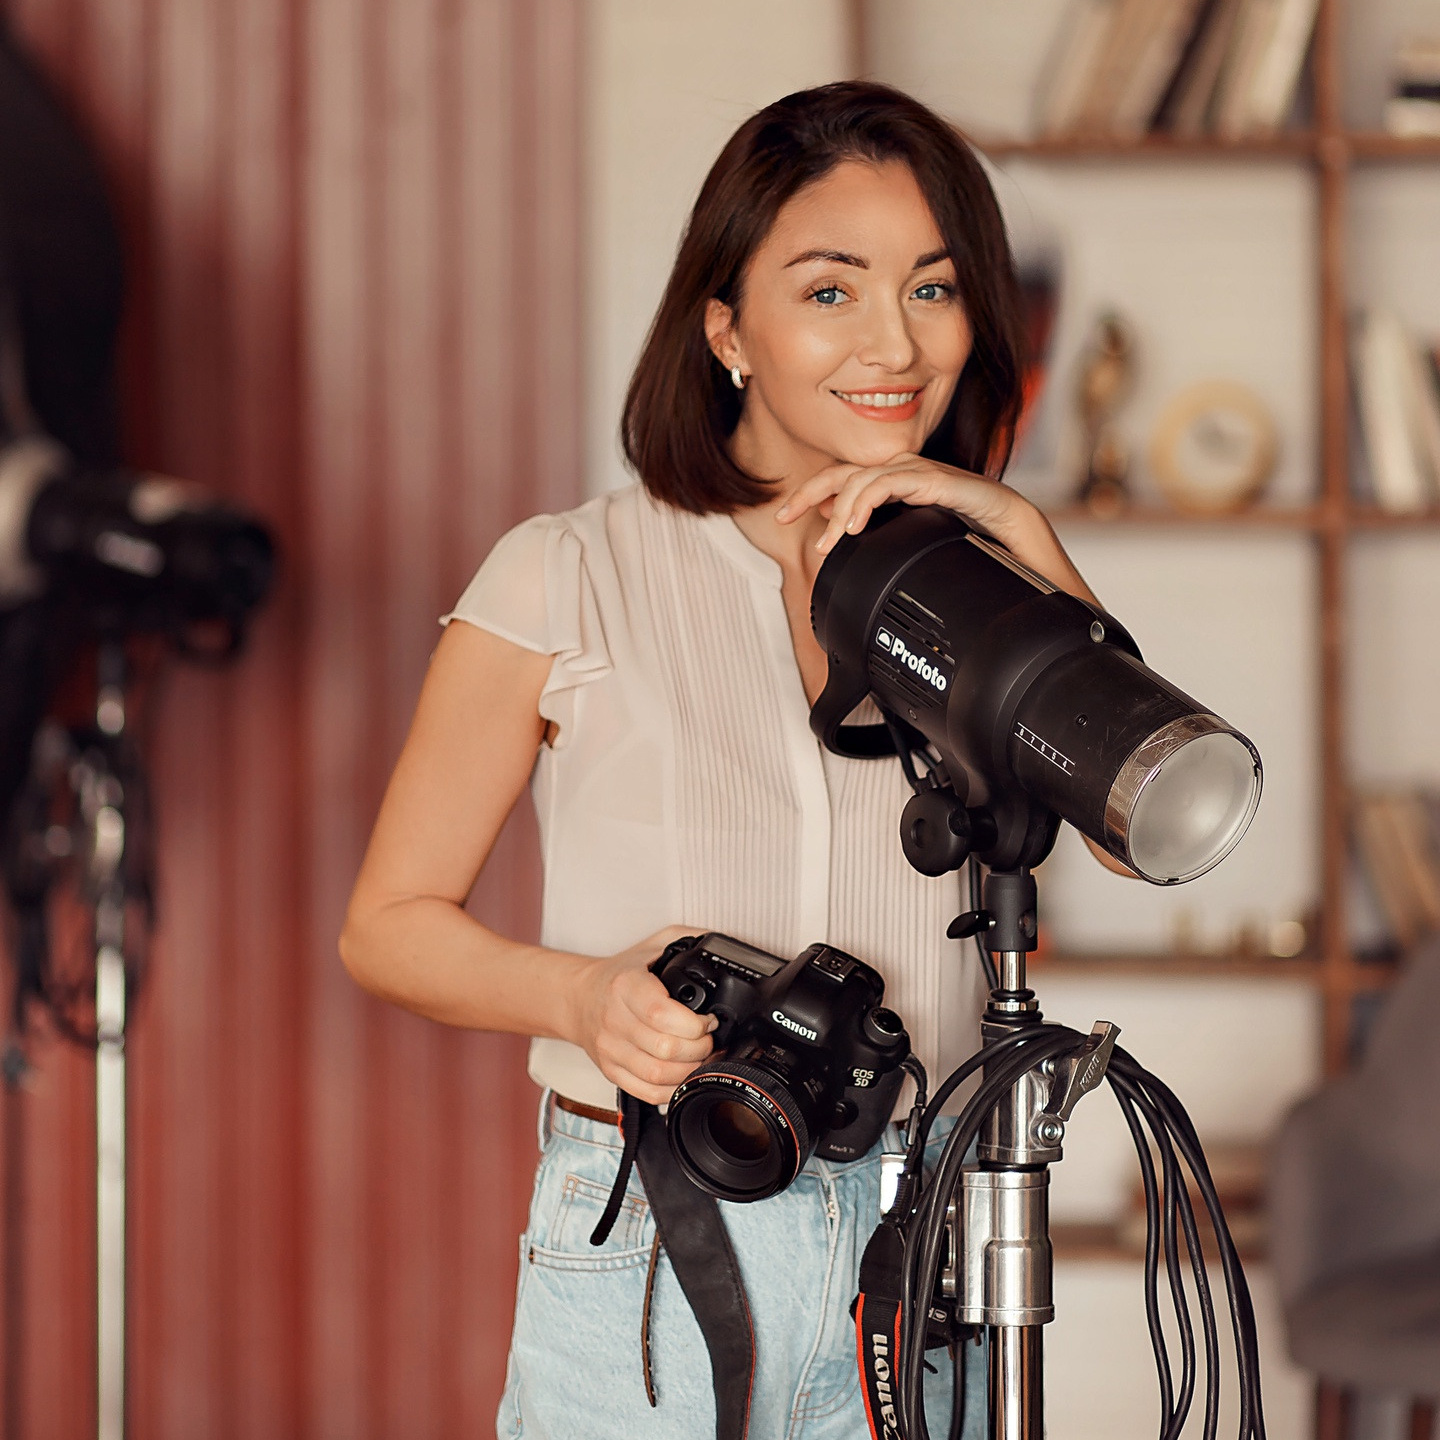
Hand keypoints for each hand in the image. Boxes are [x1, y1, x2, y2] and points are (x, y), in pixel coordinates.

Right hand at [570, 926, 716, 1104]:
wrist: (579, 997)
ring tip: (701, 1057)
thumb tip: (727, 947)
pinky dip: (671, 1090)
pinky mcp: (610, 1070)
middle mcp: (614, 1019)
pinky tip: (682, 1076)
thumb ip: (691, 941)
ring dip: (689, 1070)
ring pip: (657, 1075)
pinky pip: (646, 1092)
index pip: (661, 1013)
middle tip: (709, 1039)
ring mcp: (610, 1049)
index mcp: (626, 985)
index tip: (709, 1020)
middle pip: (665, 1049)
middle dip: (700, 1048)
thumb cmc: (619, 973)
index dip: (694, 1023)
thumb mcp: (654, 945)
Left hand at [776, 453, 1034, 554]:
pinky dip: (868, 500)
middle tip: (784, 516)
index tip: (782, 517)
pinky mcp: (941, 482)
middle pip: (845, 473)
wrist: (1023, 541)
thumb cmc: (974, 543)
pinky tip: (854, 524)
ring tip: (828, 539)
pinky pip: (894, 481)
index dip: (811, 494)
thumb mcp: (915, 542)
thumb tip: (840, 531)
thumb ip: (883, 533)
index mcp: (899, 486)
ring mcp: (924, 474)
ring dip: (840, 507)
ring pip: (866, 477)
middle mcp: (907, 474)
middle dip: (809, 492)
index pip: (845, 481)